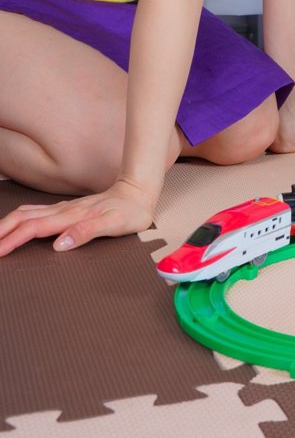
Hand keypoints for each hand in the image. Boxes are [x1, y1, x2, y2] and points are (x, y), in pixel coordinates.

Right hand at [0, 178, 156, 257]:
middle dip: (2, 232)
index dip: (13, 240)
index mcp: (70, 217)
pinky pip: (36, 211)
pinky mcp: (67, 209)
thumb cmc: (130, 212)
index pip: (33, 229)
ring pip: (27, 213)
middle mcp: (63, 211)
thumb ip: (86, 232)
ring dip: (7, 224)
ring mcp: (64, 208)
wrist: (138, 192)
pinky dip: (20, 218)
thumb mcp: (114, 225)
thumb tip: (60, 245)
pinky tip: (16, 223)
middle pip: (23, 218)